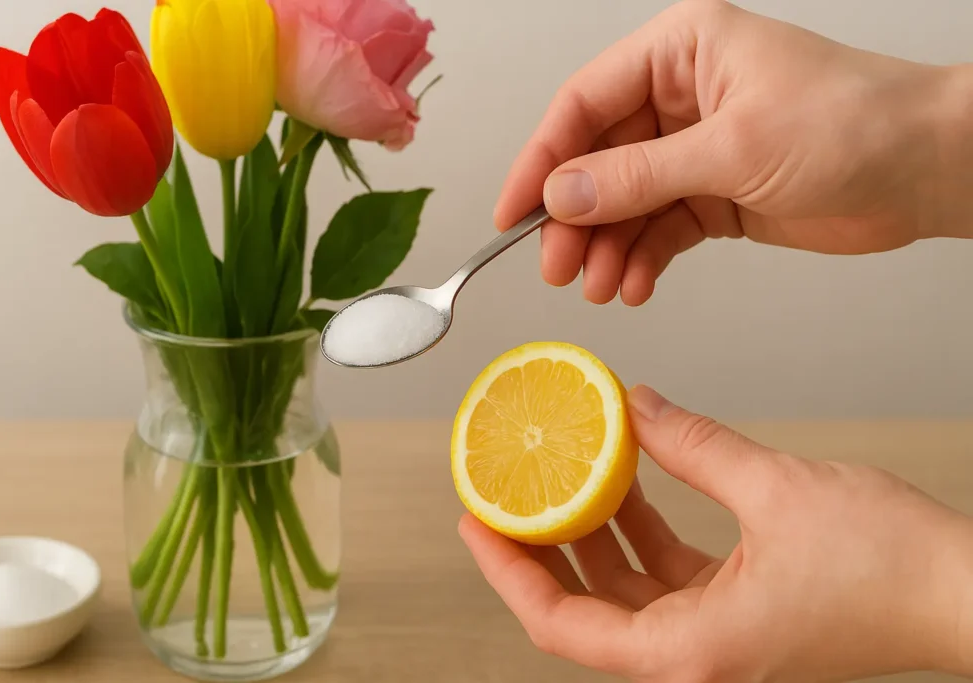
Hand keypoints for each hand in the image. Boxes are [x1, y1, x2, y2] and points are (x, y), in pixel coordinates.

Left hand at [459, 385, 972, 681]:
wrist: (968, 597)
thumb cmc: (894, 570)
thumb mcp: (776, 488)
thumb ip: (692, 444)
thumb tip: (632, 406)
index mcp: (691, 651)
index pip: (563, 624)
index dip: (508, 572)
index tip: (475, 522)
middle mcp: (696, 657)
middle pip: (584, 607)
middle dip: (540, 547)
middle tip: (503, 492)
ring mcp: (718, 638)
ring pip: (625, 589)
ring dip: (591, 531)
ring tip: (558, 471)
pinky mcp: (741, 613)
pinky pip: (668, 574)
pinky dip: (642, 529)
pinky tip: (626, 478)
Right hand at [494, 0, 972, 305]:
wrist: (928, 170)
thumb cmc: (854, 125)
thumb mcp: (733, 149)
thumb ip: (639, 176)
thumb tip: (561, 195)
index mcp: (679, 53)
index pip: (584, 105)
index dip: (542, 161)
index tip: (513, 214)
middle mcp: (680, 96)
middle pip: (597, 160)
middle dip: (575, 219)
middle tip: (559, 267)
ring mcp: (694, 148)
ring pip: (624, 202)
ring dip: (607, 248)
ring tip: (600, 288)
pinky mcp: (713, 193)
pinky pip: (658, 228)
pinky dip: (642, 259)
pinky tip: (635, 285)